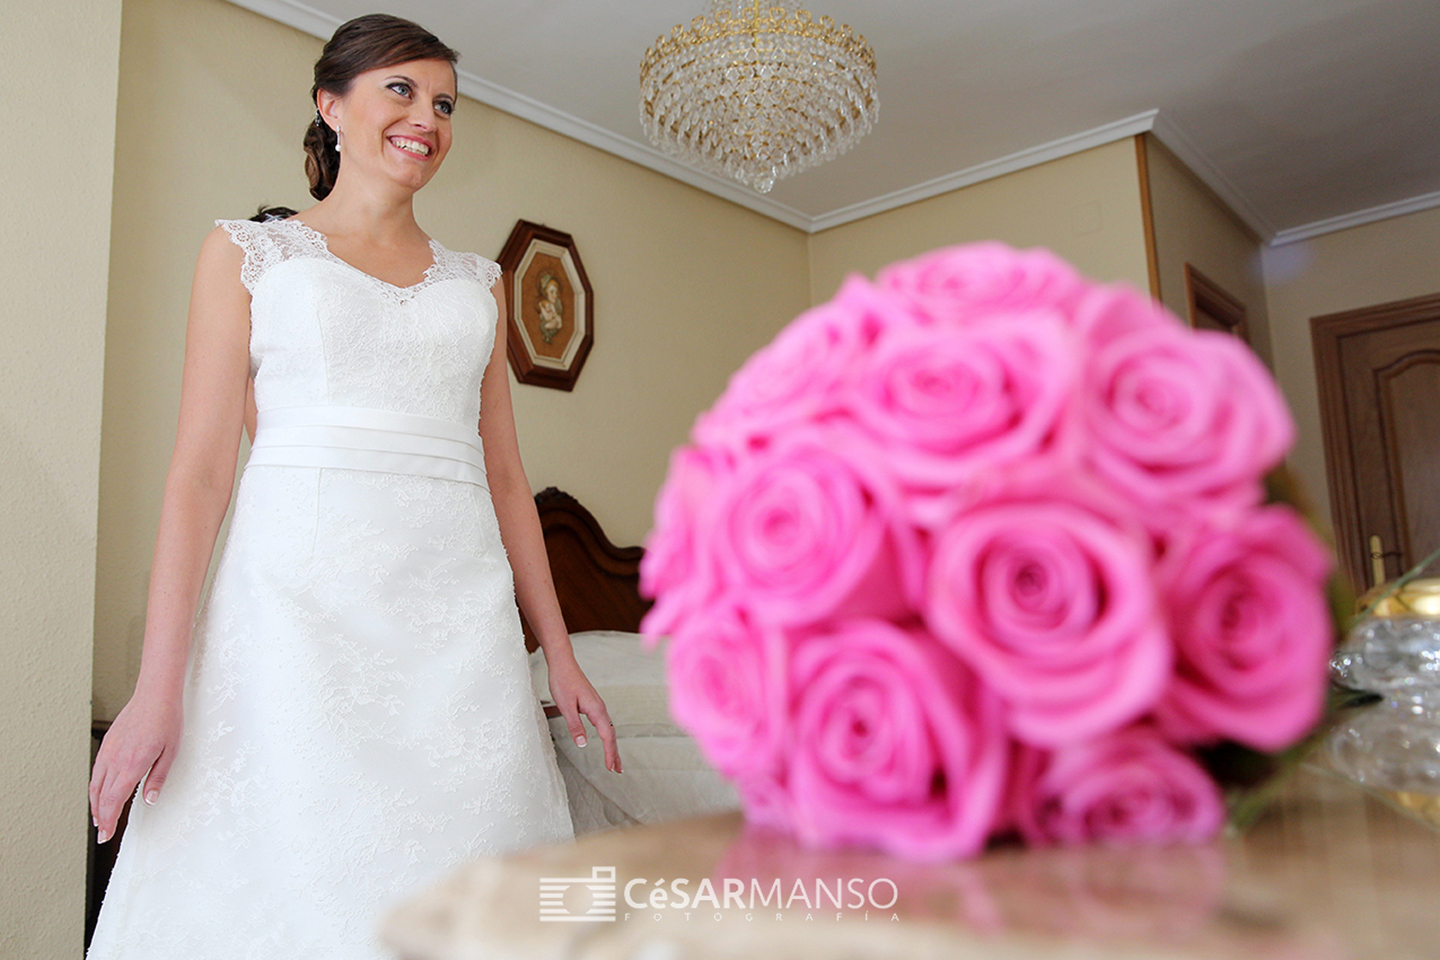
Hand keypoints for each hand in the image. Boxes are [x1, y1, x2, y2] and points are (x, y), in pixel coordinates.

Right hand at [89, 689, 183, 842]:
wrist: (155, 694)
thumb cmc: (168, 721)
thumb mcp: (171, 752)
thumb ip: (158, 778)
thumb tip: (149, 802)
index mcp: (133, 764)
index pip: (114, 800)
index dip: (109, 820)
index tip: (105, 836)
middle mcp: (116, 760)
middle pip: (102, 796)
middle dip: (101, 818)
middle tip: (102, 834)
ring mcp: (109, 751)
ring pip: (96, 784)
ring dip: (95, 804)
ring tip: (99, 818)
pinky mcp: (107, 744)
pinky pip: (97, 771)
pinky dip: (95, 787)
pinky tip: (99, 793)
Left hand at [546, 654, 622, 773]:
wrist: (563, 665)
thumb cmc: (563, 682)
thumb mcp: (565, 706)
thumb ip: (575, 725)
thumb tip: (583, 744)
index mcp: (596, 710)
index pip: (607, 736)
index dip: (610, 753)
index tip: (611, 768)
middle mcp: (600, 708)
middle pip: (611, 734)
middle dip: (615, 753)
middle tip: (618, 770)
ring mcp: (598, 706)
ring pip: (609, 729)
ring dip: (612, 746)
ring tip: (614, 761)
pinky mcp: (593, 705)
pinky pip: (604, 724)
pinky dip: (607, 736)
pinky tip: (606, 740)